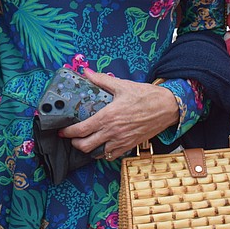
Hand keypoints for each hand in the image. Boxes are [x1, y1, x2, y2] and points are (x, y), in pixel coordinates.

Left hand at [59, 69, 179, 160]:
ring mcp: (121, 141)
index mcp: (108, 116)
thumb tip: (86, 72)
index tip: (62, 131)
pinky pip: (111, 156)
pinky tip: (102, 145)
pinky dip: (103, 153)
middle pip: (85, 146)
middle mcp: (113, 131)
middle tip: (72, 136)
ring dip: (88, 149)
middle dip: (75, 143)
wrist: (167, 107)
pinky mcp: (129, 146)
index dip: (68, 132)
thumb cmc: (146, 96)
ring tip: (86, 141)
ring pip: (97, 154)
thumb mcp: (122, 85)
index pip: (81, 130)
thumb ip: (101, 80)